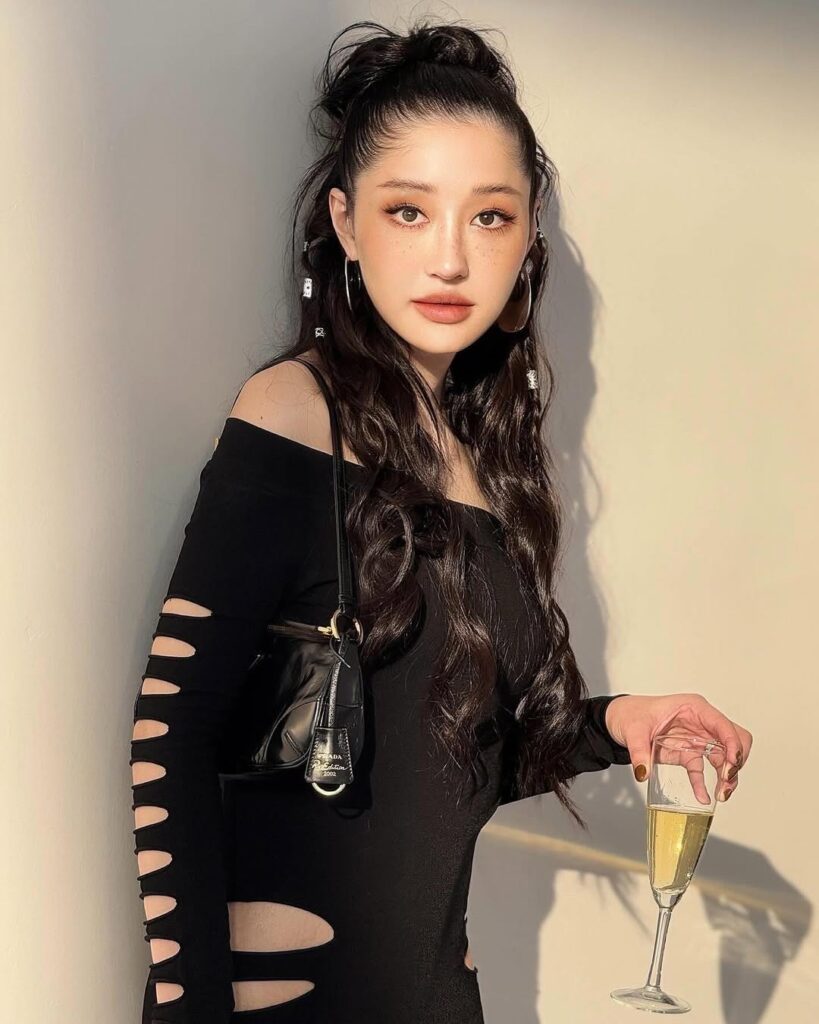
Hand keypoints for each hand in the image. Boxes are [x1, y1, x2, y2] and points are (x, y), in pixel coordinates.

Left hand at [604, 693, 752, 801]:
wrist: (620, 719)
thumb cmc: (631, 713)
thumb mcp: (633, 729)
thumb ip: (638, 750)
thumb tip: (643, 773)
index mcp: (694, 708)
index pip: (723, 725)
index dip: (733, 744)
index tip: (731, 765)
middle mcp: (701, 721)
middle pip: (734, 739)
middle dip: (736, 761)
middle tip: (726, 781)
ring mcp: (697, 738)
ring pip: (725, 756)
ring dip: (727, 775)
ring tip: (721, 794)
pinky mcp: (689, 753)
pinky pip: (704, 770)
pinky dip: (706, 784)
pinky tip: (704, 797)